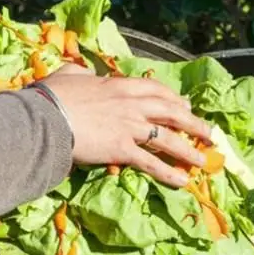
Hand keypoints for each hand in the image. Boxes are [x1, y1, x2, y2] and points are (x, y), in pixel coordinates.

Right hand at [41, 64, 211, 187]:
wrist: (45, 118)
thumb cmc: (52, 96)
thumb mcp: (69, 76)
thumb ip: (80, 73)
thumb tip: (82, 72)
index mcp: (120, 85)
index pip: (156, 90)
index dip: (174, 99)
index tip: (185, 106)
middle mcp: (132, 105)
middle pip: (171, 113)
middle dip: (192, 123)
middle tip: (208, 133)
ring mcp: (130, 128)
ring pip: (168, 139)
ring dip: (188, 150)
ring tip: (202, 161)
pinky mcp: (123, 150)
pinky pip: (151, 163)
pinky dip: (169, 173)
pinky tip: (183, 181)